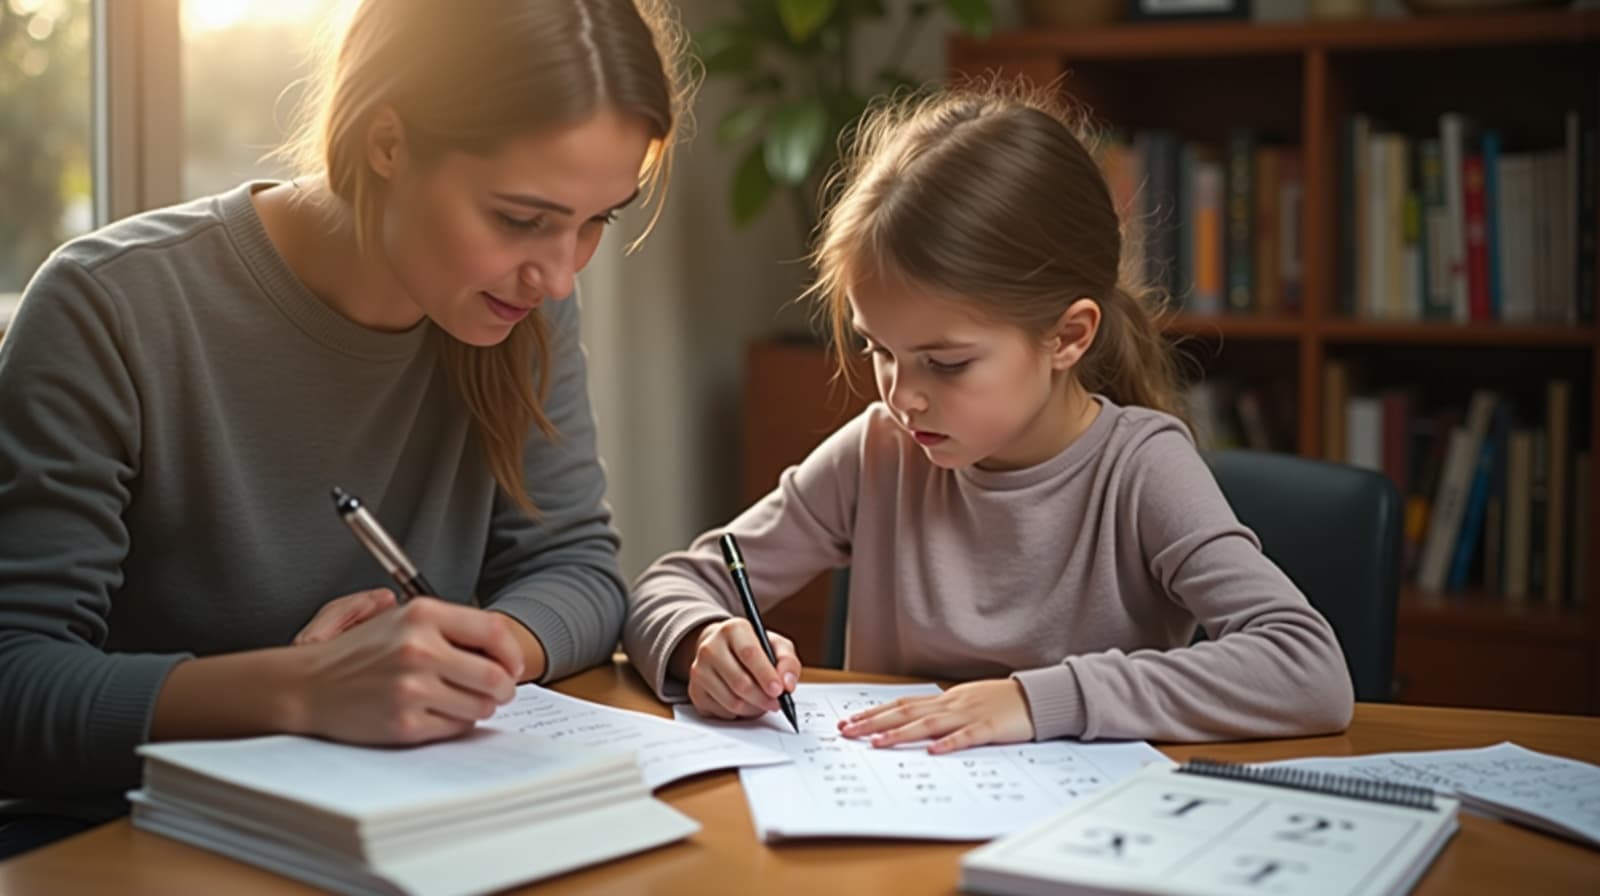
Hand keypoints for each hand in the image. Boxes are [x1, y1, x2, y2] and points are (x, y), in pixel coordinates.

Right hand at [292, 596, 523, 743]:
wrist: (307, 685)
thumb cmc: (357, 652)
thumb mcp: (401, 619)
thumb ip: (450, 626)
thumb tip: (500, 645)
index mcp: (422, 615)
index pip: (494, 631)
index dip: (511, 652)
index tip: (512, 664)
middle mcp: (418, 649)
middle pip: (495, 675)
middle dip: (504, 687)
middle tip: (500, 690)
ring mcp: (411, 689)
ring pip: (480, 705)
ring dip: (480, 706)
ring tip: (463, 700)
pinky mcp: (404, 723)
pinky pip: (455, 728)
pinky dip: (455, 723)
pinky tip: (438, 713)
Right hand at [683, 619, 801, 719]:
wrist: (721, 650)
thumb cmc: (752, 648)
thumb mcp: (776, 645)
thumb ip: (787, 661)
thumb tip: (788, 685)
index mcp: (733, 629)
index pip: (749, 654)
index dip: (766, 675)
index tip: (780, 690)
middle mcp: (710, 647)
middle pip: (740, 682)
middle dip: (763, 698)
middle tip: (777, 703)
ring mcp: (699, 670)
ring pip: (732, 702)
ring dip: (753, 708)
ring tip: (763, 702)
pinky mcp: (695, 691)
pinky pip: (722, 712)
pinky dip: (739, 714)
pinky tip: (745, 703)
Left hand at [837, 679, 1035, 753]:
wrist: (1037, 696)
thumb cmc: (1001, 701)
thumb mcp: (967, 701)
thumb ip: (943, 711)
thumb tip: (914, 722)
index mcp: (945, 699)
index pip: (902, 704)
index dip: (875, 712)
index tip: (850, 720)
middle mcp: (952, 704)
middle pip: (907, 712)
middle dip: (875, 722)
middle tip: (849, 731)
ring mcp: (970, 714)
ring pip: (930, 723)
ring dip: (902, 733)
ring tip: (878, 742)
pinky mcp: (990, 727)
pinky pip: (967, 736)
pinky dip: (950, 743)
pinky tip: (934, 751)